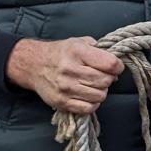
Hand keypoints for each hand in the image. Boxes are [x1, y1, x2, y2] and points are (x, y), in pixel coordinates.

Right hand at [6, 37, 124, 114]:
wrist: (33, 65)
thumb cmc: (60, 52)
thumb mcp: (79, 42)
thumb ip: (98, 49)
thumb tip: (115, 64)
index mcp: (77, 52)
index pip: (109, 64)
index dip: (118, 66)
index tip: (116, 67)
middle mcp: (70, 70)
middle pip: (105, 81)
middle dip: (110, 79)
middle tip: (104, 76)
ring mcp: (65, 88)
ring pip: (99, 96)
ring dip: (101, 91)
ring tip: (94, 85)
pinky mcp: (61, 102)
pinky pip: (88, 108)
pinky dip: (92, 103)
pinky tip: (88, 95)